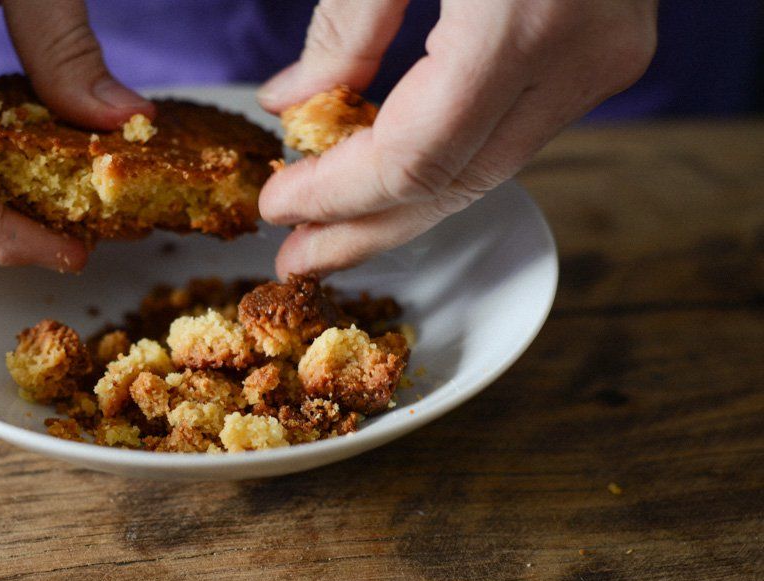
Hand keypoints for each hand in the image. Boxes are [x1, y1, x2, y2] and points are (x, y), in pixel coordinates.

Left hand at [258, 0, 657, 276]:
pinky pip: (509, 132)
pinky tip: (384, 170)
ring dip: (402, 201)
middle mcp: (580, 57)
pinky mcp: (604, 52)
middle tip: (298, 255)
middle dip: (366, 229)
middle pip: (454, 185)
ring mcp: (603, 59)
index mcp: (521, 21)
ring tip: (329, 227)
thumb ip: (347, 25)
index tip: (278, 206)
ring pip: (486, 169)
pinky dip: (443, 155)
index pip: (413, 158)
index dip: (338, 196)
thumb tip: (296, 102)